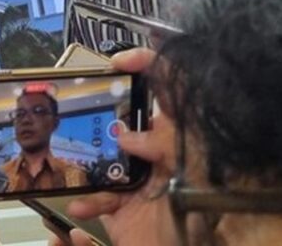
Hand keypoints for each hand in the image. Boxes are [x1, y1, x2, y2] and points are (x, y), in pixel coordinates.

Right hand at [57, 48, 177, 245]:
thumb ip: (167, 147)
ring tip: (72, 159)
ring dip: (84, 161)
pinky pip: (95, 201)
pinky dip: (84, 202)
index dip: (147, 68)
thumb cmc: (208, 219)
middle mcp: (157, 159)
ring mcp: (137, 186)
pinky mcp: (121, 213)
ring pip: (101, 162)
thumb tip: (128, 135)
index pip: (166, 94)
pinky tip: (80, 205)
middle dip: (100, 115)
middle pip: (123, 124)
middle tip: (82, 107)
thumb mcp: (196, 172)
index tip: (121, 62)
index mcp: (180, 142)